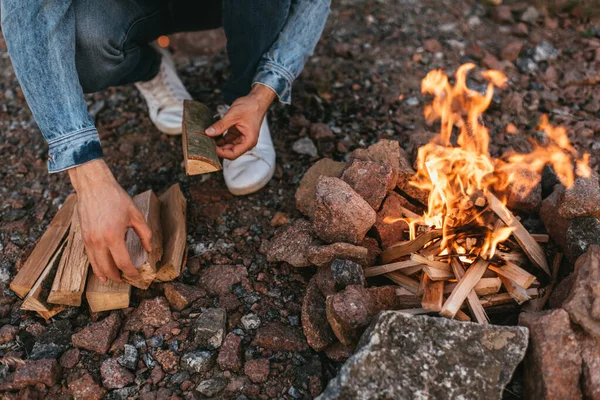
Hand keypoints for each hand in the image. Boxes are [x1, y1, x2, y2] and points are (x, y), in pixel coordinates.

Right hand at [68, 159, 151, 282]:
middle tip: (128, 281)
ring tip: (115, 280)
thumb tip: (149, 250)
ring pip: (96, 266)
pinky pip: (90, 257)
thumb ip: (145, 234)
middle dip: (118, 278)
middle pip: (108, 269)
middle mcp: (99, 241)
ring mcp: (88, 240)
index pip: (123, 263)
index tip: (137, 277)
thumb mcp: (136, 215)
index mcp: (113, 236)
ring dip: (106, 275)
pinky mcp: (83, 238)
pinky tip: (102, 271)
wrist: (94, 186)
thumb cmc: (116, 198)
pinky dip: (96, 266)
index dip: (131, 273)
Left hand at [205, 84, 276, 159]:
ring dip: (218, 144)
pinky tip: (212, 135)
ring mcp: (242, 138)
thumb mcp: (233, 115)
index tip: (211, 147)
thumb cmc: (251, 107)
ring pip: (228, 147)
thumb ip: (220, 125)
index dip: (221, 153)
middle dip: (218, 149)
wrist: (256, 100)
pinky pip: (228, 140)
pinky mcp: (238, 134)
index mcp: (248, 141)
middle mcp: (246, 142)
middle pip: (230, 152)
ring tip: (208, 139)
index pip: (233, 154)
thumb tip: (208, 132)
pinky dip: (220, 139)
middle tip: (207, 143)